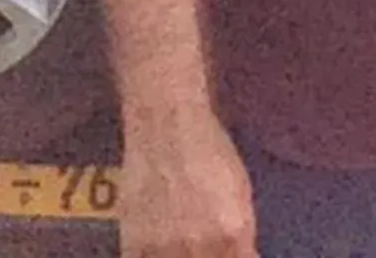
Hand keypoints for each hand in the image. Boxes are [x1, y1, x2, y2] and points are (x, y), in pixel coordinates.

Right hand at [119, 108, 256, 257]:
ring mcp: (164, 251)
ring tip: (186, 246)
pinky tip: (163, 249)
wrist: (167, 130)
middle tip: (208, 248)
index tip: (235, 254)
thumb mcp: (241, 192)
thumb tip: (242, 254)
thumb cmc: (211, 154)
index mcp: (234, 232)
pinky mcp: (133, 248)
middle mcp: (201, 247)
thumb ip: (241, 232)